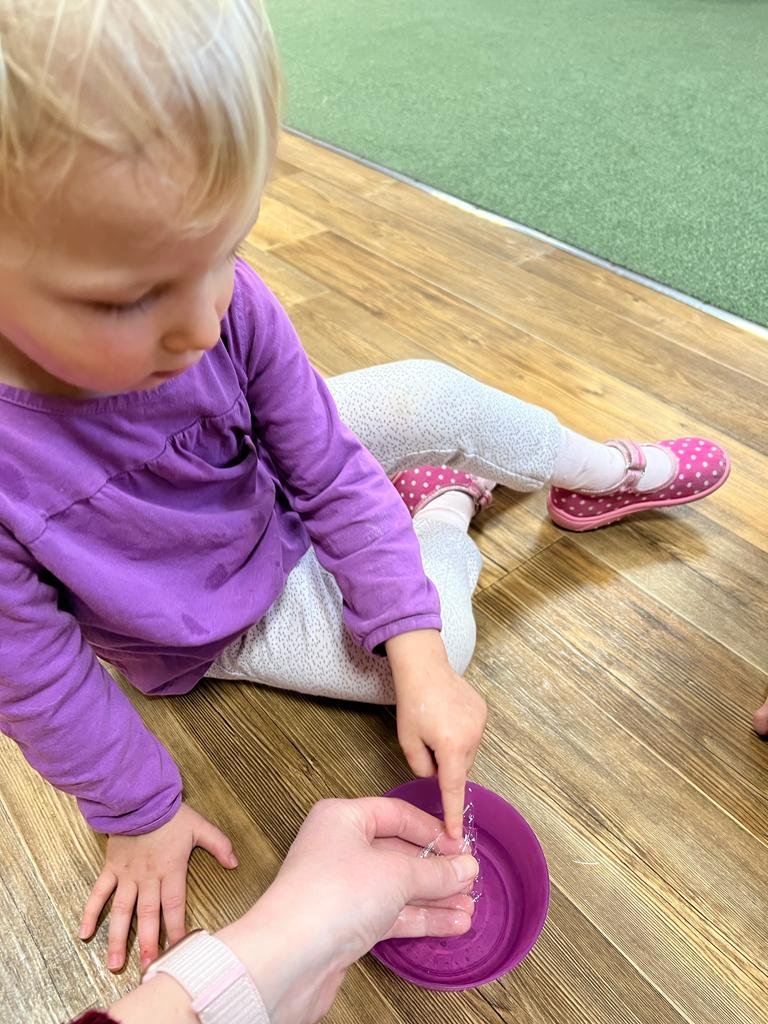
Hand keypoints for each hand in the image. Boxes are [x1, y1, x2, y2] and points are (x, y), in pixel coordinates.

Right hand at [80, 802, 236, 970]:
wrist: (139, 797)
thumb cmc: (170, 813)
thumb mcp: (200, 826)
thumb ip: (219, 845)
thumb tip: (235, 863)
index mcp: (170, 870)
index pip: (175, 905)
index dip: (177, 928)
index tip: (180, 949)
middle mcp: (147, 878)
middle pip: (149, 915)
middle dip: (149, 942)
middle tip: (148, 967)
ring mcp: (126, 875)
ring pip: (122, 911)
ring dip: (119, 938)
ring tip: (116, 963)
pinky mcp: (110, 868)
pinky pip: (98, 893)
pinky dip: (90, 913)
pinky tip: (84, 934)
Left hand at [218, 797, 479, 1023]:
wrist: (290, 958)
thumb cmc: (330, 898)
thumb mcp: (396, 875)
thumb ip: (435, 871)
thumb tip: (465, 866)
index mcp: (342, 818)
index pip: (397, 814)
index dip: (432, 830)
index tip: (462, 845)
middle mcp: (339, 848)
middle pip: (398, 851)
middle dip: (436, 868)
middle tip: (469, 877)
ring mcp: (342, 888)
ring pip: (397, 886)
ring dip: (433, 896)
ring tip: (468, 905)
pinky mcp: (345, 924)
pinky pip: (390, 913)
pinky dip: (420, 917)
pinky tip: (452, 923)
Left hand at [385, 630, 487, 840]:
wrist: (423, 666)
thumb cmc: (412, 701)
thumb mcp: (408, 741)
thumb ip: (422, 767)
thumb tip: (436, 775)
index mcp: (451, 746)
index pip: (454, 789)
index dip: (454, 814)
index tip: (457, 835)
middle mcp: (471, 736)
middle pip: (460, 768)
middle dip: (445, 765)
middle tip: (427, 745)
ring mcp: (480, 723)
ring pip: (467, 753)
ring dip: (453, 749)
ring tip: (436, 726)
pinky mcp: (482, 712)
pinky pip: (472, 735)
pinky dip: (460, 735)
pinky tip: (446, 718)